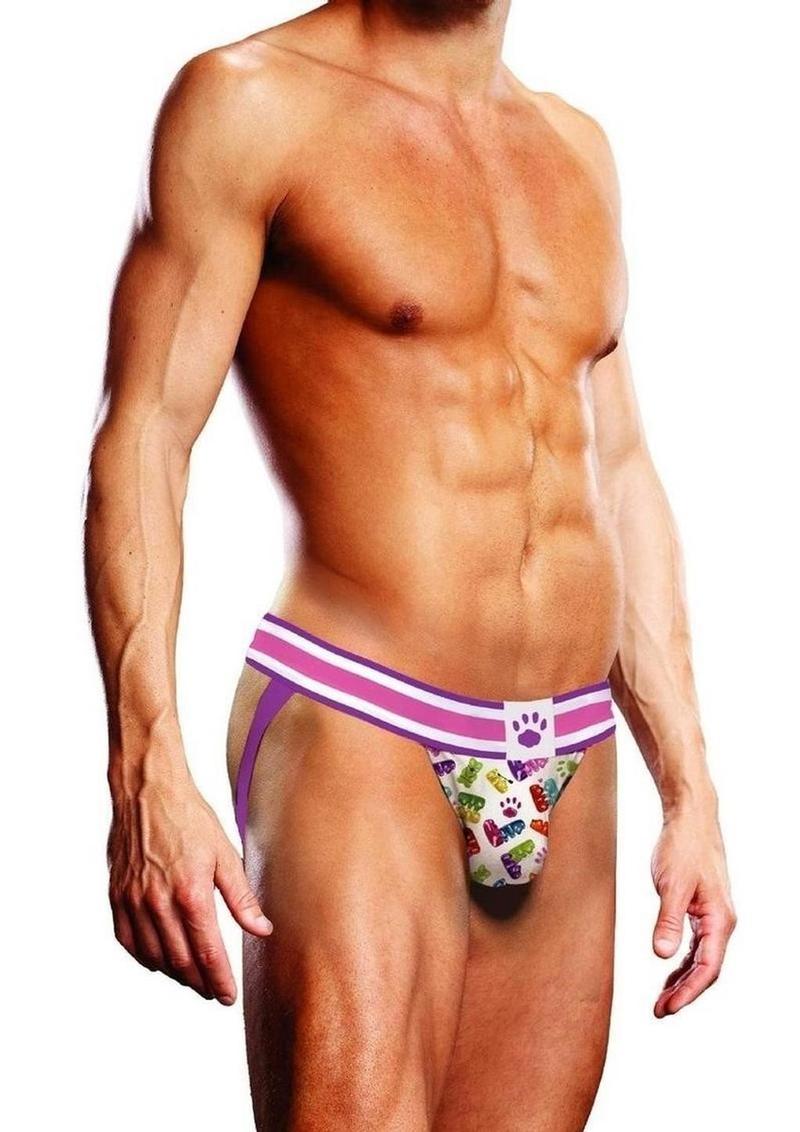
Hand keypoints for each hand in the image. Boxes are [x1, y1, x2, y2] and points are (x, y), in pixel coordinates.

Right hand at [108, 767, 270, 1003]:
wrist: (147, 792)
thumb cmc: (189, 818)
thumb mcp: (225, 853)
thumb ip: (242, 897)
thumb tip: (262, 930)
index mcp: (191, 894)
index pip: (208, 953)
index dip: (219, 980)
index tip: (228, 996)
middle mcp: (158, 903)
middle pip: (181, 962)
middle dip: (200, 983)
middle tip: (213, 991)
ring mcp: (134, 902)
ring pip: (154, 957)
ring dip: (175, 974)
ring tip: (192, 979)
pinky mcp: (117, 896)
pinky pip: (128, 941)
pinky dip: (145, 958)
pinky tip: (159, 959)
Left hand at [650, 797, 735, 1016]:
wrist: (690, 819)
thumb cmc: (683, 847)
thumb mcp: (671, 885)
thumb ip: (668, 921)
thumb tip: (662, 955)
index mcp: (719, 919)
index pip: (707, 967)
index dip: (688, 992)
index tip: (668, 1008)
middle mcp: (721, 922)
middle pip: (706, 969)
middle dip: (684, 992)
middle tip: (659, 1010)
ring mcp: (713, 916)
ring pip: (701, 959)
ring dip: (682, 979)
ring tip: (661, 999)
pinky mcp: (702, 909)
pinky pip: (696, 945)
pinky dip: (682, 961)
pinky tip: (669, 970)